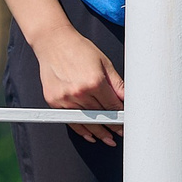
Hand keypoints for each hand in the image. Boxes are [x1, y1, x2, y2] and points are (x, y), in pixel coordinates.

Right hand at [34, 25, 125, 144]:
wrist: (53, 42)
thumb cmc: (79, 49)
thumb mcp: (104, 63)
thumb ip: (117, 84)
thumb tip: (127, 99)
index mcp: (95, 82)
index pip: (113, 106)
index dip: (122, 116)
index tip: (128, 122)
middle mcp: (80, 92)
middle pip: (101, 116)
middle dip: (113, 125)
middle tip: (122, 133)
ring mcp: (65, 99)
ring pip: (86, 121)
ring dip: (99, 132)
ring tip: (109, 139)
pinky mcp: (54, 102)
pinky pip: (71, 121)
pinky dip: (81, 130)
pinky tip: (91, 136)